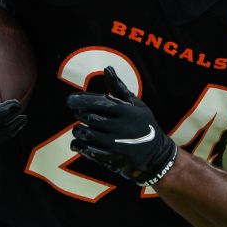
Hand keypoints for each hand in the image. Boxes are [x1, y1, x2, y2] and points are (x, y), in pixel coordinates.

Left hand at [66, 66, 177, 185]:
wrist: (156, 155)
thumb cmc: (143, 125)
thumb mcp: (136, 104)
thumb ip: (119, 87)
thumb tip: (107, 68)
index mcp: (126, 111)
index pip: (97, 102)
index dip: (81, 101)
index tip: (70, 101)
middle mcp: (120, 127)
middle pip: (89, 118)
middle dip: (80, 116)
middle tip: (79, 115)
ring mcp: (115, 144)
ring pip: (86, 134)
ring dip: (78, 131)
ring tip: (80, 129)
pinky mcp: (111, 158)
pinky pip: (87, 150)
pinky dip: (79, 145)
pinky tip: (80, 142)